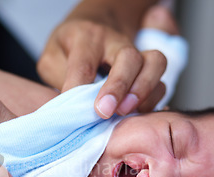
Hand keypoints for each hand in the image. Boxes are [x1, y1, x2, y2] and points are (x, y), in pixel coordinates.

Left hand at [38, 18, 166, 118]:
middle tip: (105, 112)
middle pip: (127, 58)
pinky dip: (153, 99)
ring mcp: (137, 53)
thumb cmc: (70, 46)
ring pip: (154, 63)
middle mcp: (116, 42)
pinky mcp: (148, 68)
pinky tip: (138, 113)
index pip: (84, 63)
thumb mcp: (53, 55)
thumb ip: (58, 76)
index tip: (74, 110)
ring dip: (143, 90)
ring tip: (126, 111)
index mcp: (86, 37)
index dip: (79, 87)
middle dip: (118, 86)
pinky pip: (161, 81)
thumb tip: (68, 104)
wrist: (95, 25)